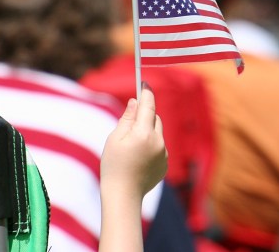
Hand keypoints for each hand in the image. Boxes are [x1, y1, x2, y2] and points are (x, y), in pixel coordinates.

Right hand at [101, 83, 167, 197]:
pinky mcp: (165, 164)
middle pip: (155, 118)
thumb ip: (127, 118)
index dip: (146, 92)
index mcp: (144, 133)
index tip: (144, 83)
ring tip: (131, 146)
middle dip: (145, 116)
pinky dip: (151, 145)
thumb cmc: (114, 165)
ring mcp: (164, 154)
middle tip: (130, 121)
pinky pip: (159, 147)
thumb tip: (136, 101)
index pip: (149, 106)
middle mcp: (158, 142)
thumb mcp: (115, 138)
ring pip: (157, 133)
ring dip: (148, 132)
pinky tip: (138, 158)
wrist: (123, 196)